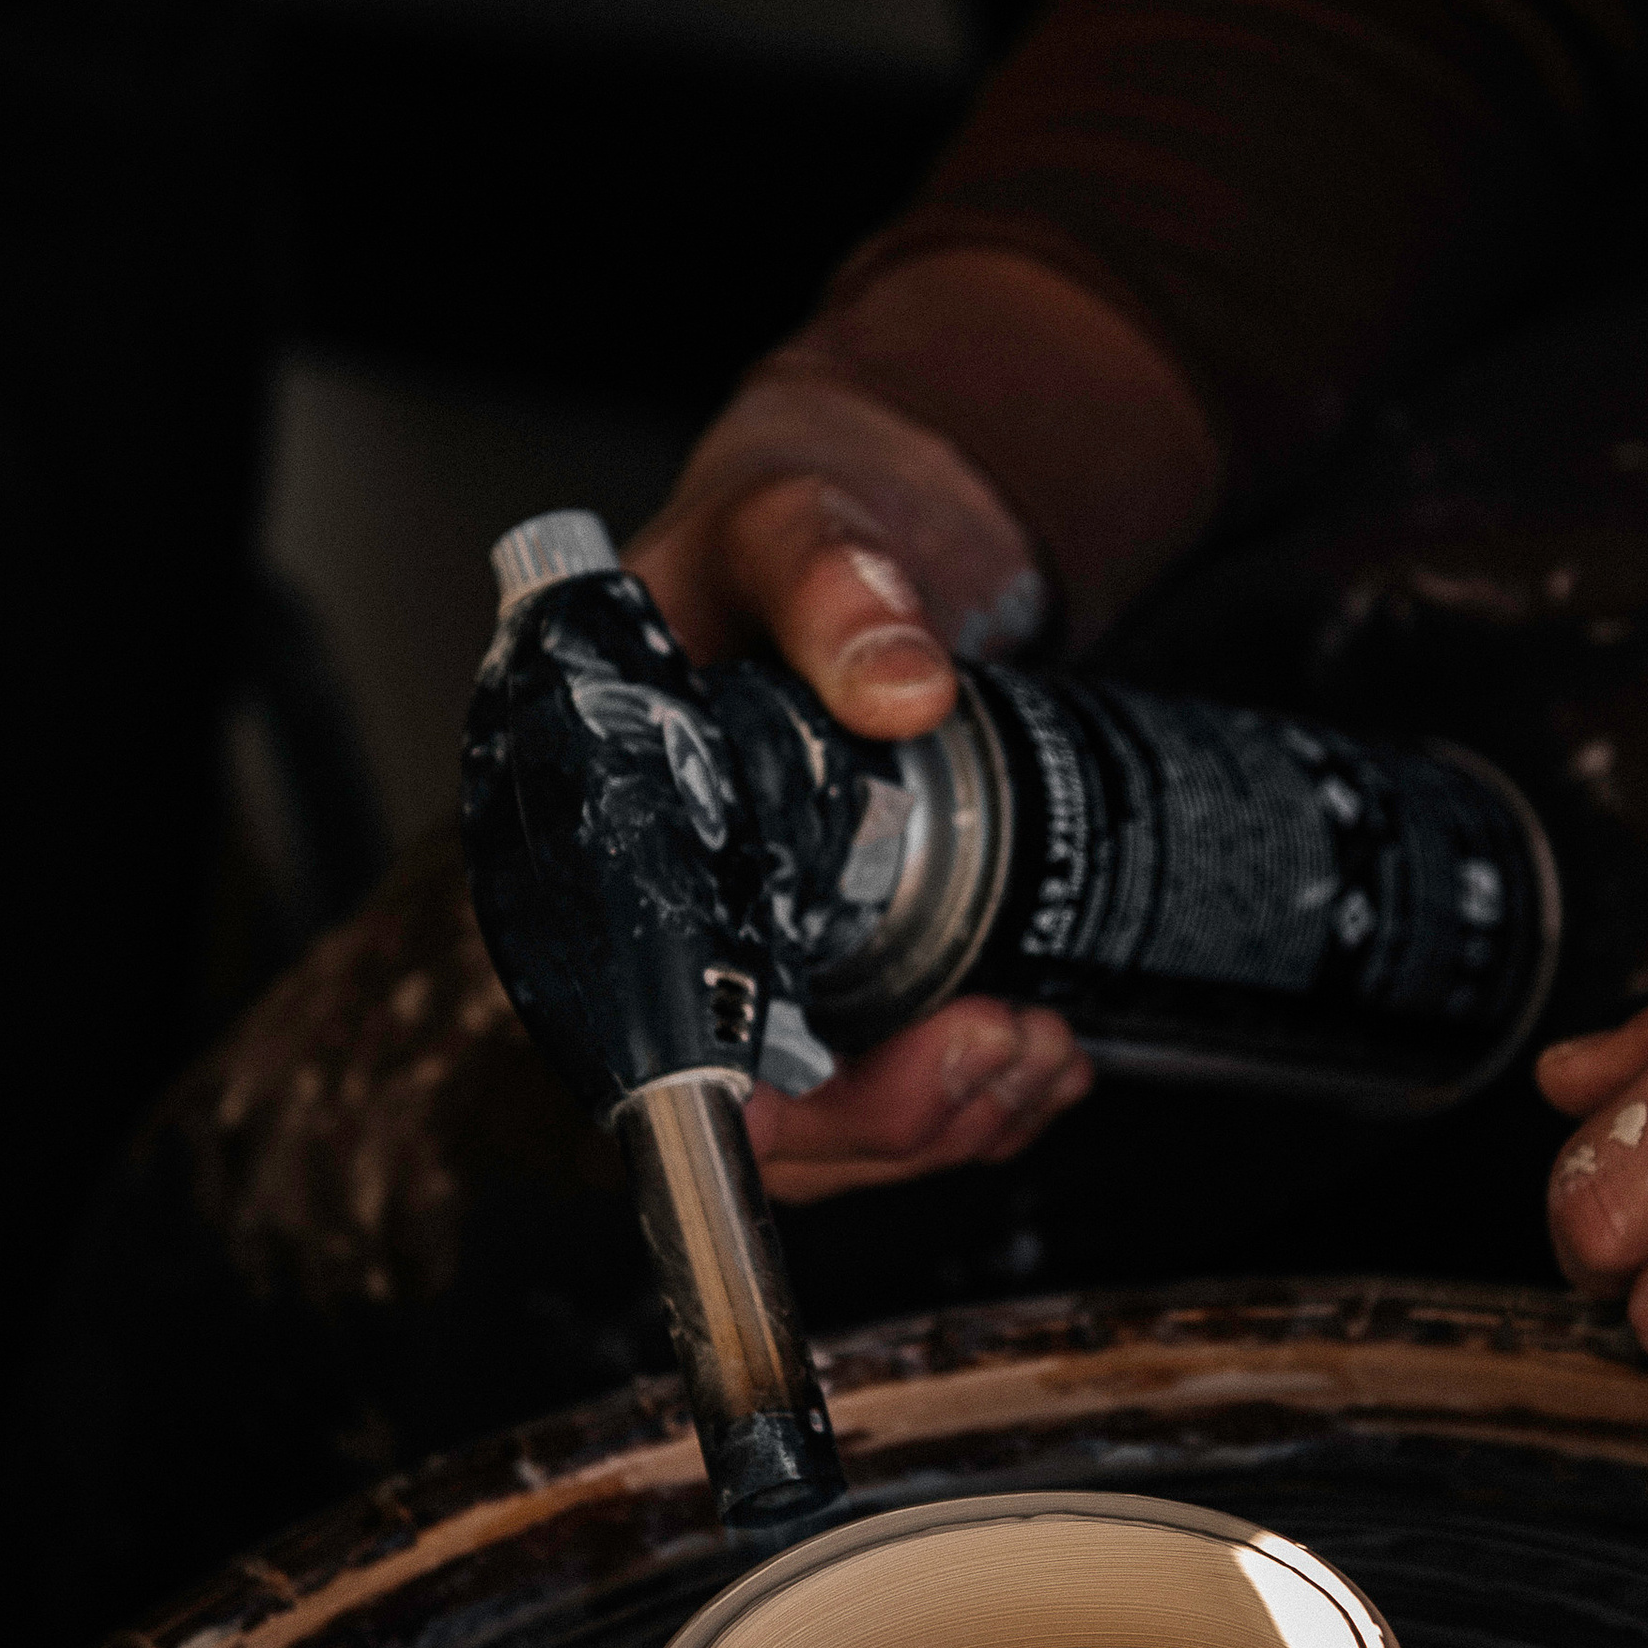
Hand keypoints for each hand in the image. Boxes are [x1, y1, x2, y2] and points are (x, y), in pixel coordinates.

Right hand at [629, 369, 1091, 1197]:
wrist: (829, 544)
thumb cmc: (760, 541)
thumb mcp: (788, 526)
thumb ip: (830, 582)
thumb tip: (901, 683)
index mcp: (604, 855)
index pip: (653, 1049)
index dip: (773, 1106)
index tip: (899, 1075)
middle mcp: (666, 935)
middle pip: (762, 1117)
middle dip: (899, 1119)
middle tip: (1010, 1047)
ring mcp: (755, 962)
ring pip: (831, 1122)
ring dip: (949, 1121)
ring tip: (1041, 1053)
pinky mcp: (834, 968)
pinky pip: (881, 1081)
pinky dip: (971, 1096)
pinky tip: (1044, 1055)